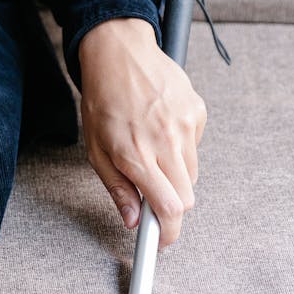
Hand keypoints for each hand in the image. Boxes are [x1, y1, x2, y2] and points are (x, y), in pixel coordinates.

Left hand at [77, 17, 206, 246]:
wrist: (119, 52)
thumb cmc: (102, 100)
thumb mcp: (96, 148)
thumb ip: (117, 187)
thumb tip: (133, 220)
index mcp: (136, 154)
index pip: (169, 209)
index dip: (169, 233)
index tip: (163, 241)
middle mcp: (165, 141)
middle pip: (188, 197)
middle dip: (172, 205)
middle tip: (153, 194)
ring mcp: (185, 125)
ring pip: (192, 173)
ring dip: (175, 174)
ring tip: (152, 150)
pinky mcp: (197, 110)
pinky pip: (195, 144)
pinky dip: (181, 146)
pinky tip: (161, 126)